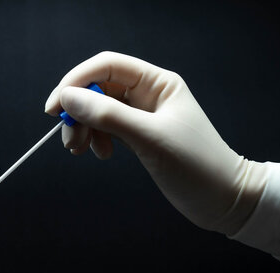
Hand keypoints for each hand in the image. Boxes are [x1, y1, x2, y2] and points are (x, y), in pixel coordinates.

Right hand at [45, 51, 263, 233]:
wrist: (224, 200)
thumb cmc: (197, 166)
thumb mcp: (149, 138)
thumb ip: (108, 115)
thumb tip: (69, 97)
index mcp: (158, 82)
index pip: (107, 66)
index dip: (76, 81)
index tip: (55, 108)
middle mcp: (149, 94)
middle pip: (100, 88)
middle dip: (79, 111)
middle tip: (71, 140)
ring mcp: (144, 115)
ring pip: (101, 110)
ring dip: (86, 127)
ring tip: (82, 151)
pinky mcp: (141, 136)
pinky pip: (109, 128)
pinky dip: (98, 139)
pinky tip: (102, 154)